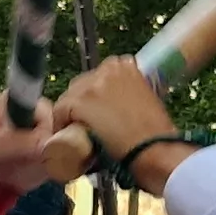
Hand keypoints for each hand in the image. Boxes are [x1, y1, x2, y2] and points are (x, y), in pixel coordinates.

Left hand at [54, 59, 186, 191]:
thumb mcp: (147, 98)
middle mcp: (107, 69)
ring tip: (80, 132)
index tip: (97, 109)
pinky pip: (59, 112)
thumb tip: (116, 103)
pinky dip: (61, 125)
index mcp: (126, 65)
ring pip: (69, 98)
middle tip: (88, 123)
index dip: (95, 95)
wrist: (155, 149)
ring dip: (72, 113)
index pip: (99, 75)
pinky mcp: (79, 102)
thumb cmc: (156, 132)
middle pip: (81, 85)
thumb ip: (130, 92)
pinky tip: (70, 137)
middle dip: (82, 103)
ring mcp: (91, 85)